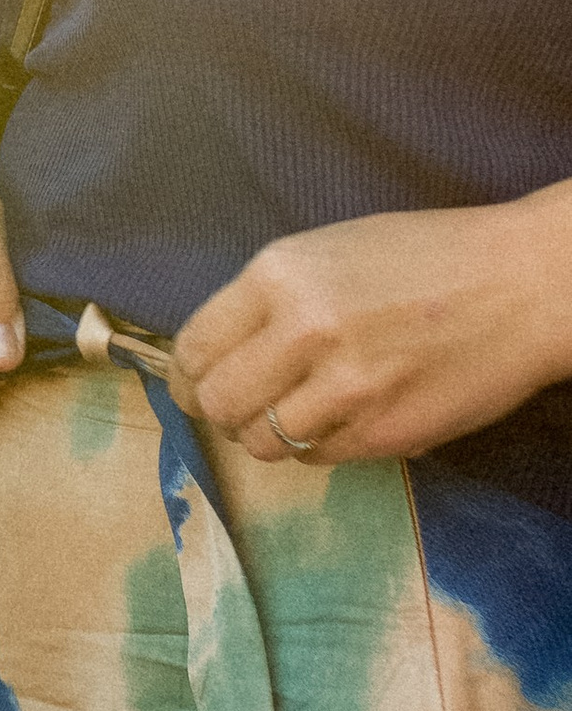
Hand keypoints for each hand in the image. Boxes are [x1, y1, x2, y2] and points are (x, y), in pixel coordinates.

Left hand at [174, 187, 571, 463]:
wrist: (522, 285)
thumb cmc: (426, 259)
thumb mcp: (327, 252)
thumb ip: (268, 300)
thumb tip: (216, 355)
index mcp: (278, 275)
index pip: (194, 346)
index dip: (188, 373)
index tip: (197, 382)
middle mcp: (302, 331)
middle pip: (217, 403)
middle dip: (221, 410)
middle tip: (244, 405)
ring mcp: (344, 389)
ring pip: (261, 442)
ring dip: (270, 434)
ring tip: (300, 411)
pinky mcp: (383, 434)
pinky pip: (318, 458)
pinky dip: (320, 446)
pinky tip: (346, 416)